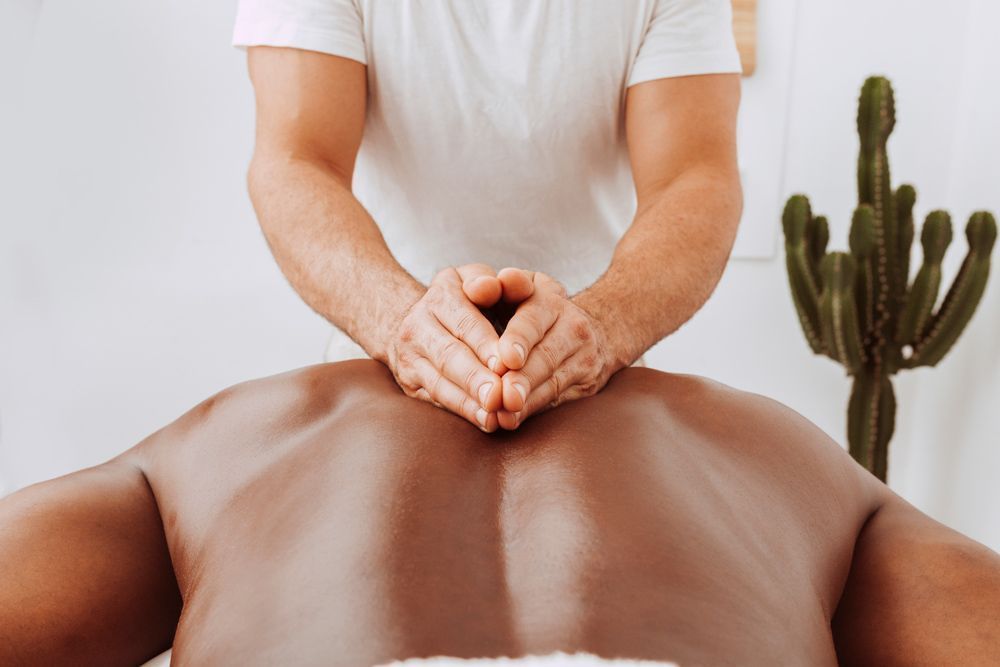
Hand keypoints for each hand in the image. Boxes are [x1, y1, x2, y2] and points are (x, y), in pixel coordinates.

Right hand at [384, 264, 509, 431]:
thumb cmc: (461, 299)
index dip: (486, 344)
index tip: (507, 363)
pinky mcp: (410, 384)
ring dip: (469, 403)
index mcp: (440, 296)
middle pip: (449, 356)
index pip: (465, 322)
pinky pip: (436, 401)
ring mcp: (410, 358)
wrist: (411, 319)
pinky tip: (485, 422)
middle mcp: (418, 325)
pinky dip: (462, 413)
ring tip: (495, 417)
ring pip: (440, 383)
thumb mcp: (473, 278)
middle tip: (500, 397)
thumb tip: (495, 284)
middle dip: (476, 378)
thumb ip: (489, 281)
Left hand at [492, 270, 621, 429]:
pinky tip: (512, 420)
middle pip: (545, 357)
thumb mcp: (524, 287)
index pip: (533, 320)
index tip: (505, 359)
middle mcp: (572, 328)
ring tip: (503, 416)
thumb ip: (500, 287)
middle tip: (501, 397)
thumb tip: (482, 286)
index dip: (519, 340)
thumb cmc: (538, 307)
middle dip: (522, 379)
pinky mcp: (587, 385)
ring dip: (526, 401)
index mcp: (550, 302)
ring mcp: (584, 358)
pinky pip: (558, 401)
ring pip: (552, 383)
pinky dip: (533, 411)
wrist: (597, 327)